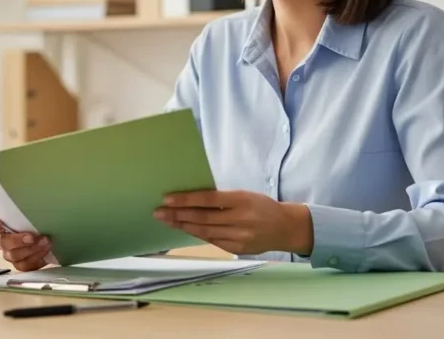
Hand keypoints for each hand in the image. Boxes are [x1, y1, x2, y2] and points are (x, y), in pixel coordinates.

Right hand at [0, 218, 50, 271]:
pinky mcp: (20, 265)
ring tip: (45, 242)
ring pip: (14, 256)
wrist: (47, 238)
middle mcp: (2, 242)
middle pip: (3, 243)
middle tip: (32, 237)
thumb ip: (25, 214)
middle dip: (18, 240)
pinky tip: (45, 251)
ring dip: (31, 249)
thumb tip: (32, 206)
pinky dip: (36, 258)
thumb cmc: (34, 223)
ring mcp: (10, 255)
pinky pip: (24, 265)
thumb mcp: (29, 216)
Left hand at [154, 190, 313, 255]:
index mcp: (242, 200)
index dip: (186, 199)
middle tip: (158, 212)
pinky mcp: (238, 249)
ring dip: (182, 226)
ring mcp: (239, 237)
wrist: (285, 227)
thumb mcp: (244, 195)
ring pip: (204, 231)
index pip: (208, 200)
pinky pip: (212, 241)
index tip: (167, 198)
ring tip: (166, 220)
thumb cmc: (261, 206)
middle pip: (202, 217)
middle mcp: (240, 219)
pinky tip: (184, 229)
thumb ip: (221, 198)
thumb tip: (191, 199)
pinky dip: (196, 234)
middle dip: (177, 214)